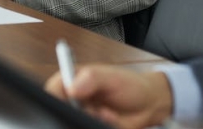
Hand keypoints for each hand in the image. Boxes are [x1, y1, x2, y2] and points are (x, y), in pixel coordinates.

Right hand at [44, 64, 172, 128]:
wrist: (149, 105)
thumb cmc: (130, 84)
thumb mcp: (112, 77)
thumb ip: (92, 79)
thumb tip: (72, 87)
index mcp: (74, 80)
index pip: (54, 88)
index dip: (55, 96)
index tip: (69, 100)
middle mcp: (75, 99)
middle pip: (61, 109)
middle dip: (80, 112)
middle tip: (98, 110)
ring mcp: (82, 115)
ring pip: (74, 121)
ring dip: (92, 120)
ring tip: (109, 114)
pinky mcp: (88, 124)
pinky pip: (85, 126)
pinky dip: (100, 125)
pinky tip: (111, 120)